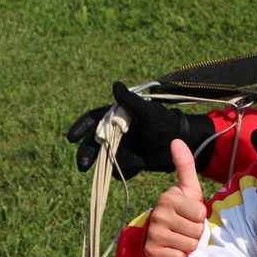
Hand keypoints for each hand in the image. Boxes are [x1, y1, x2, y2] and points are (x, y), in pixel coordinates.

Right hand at [66, 81, 214, 177]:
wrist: (184, 143)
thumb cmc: (166, 122)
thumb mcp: (150, 112)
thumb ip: (132, 102)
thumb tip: (116, 85)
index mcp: (118, 116)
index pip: (95, 120)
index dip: (82, 127)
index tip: (72, 137)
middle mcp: (117, 132)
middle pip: (95, 143)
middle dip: (88, 154)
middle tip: (83, 166)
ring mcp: (123, 148)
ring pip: (107, 158)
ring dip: (118, 162)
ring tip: (138, 159)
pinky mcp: (130, 162)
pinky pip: (120, 170)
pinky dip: (128, 169)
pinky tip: (140, 163)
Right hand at [144, 140, 206, 256]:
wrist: (160, 236)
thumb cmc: (180, 211)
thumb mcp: (187, 189)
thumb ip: (185, 165)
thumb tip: (177, 140)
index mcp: (168, 197)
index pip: (200, 213)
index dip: (199, 217)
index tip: (188, 213)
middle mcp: (158, 213)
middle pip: (196, 230)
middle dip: (195, 232)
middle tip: (183, 228)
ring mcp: (153, 233)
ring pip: (189, 245)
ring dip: (188, 244)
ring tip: (177, 237)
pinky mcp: (151, 251)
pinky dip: (179, 256)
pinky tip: (170, 248)